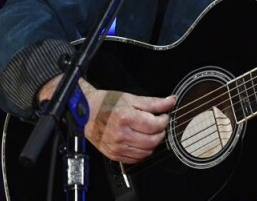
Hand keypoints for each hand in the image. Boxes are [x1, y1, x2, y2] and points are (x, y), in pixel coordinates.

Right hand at [39, 75, 175, 163]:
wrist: (85, 112)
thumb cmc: (106, 103)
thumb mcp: (131, 98)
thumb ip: (154, 103)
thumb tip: (171, 101)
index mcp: (126, 118)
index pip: (155, 125)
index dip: (164, 120)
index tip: (163, 116)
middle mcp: (121, 134)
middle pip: (153, 140)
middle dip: (160, 132)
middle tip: (158, 124)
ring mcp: (117, 147)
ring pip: (146, 152)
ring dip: (153, 143)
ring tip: (149, 132)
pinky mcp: (113, 155)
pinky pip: (135, 159)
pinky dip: (143, 152)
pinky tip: (140, 141)